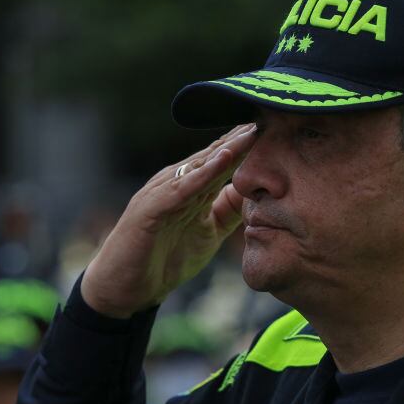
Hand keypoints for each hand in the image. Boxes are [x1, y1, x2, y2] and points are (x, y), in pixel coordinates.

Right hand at [81, 124, 256, 317]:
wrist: (125, 289)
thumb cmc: (163, 258)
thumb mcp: (208, 232)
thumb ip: (228, 211)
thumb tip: (255, 192)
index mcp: (191, 187)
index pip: (224, 159)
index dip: (249, 144)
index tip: (279, 127)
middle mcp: (176, 182)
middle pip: (215, 154)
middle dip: (242, 136)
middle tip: (271, 113)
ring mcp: (162, 192)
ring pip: (200, 165)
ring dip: (228, 147)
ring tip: (252, 129)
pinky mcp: (151, 208)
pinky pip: (181, 188)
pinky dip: (203, 173)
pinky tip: (224, 159)